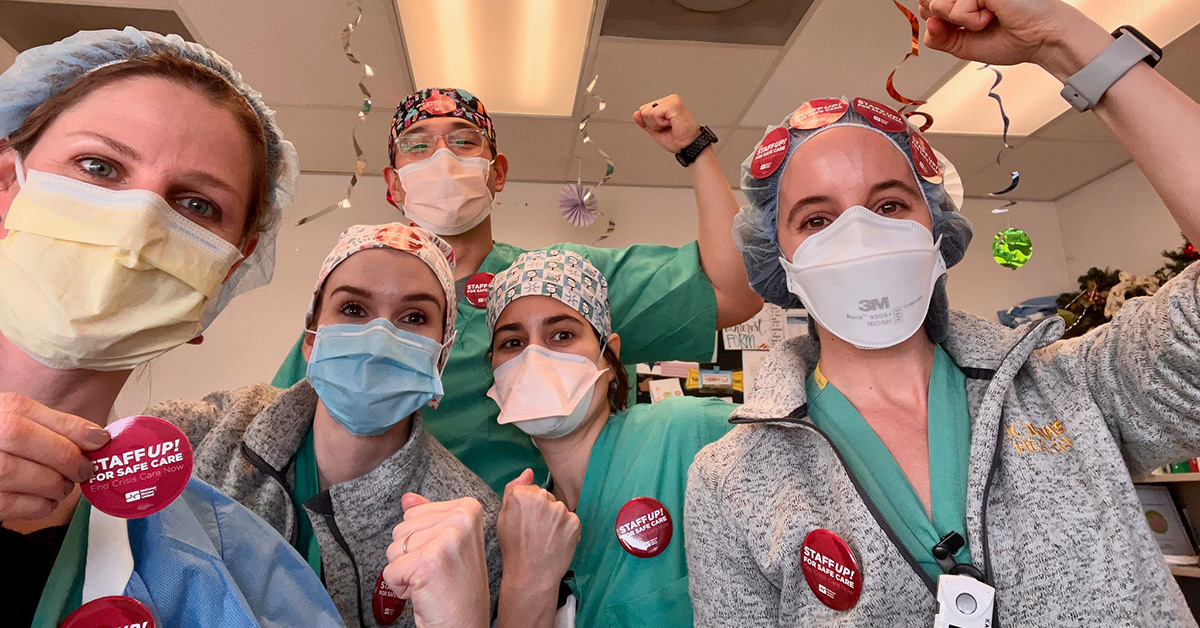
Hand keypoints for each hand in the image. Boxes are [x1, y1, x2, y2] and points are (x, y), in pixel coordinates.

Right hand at [0, 393, 108, 519]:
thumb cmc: (13, 449)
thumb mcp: (27, 426)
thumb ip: (55, 427)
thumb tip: (98, 438)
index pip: (25, 410)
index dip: (67, 426)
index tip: (100, 440)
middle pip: (18, 436)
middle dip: (62, 456)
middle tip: (84, 470)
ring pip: (11, 471)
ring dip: (52, 483)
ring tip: (63, 486)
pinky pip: (8, 504)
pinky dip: (38, 505)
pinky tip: (47, 501)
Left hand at [384, 494, 489, 627]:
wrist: (465, 623)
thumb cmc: (457, 588)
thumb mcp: (447, 544)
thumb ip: (427, 517)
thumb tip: (407, 498)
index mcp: (468, 509)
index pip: (413, 513)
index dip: (419, 540)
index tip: (441, 556)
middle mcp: (462, 519)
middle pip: (401, 528)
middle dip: (409, 555)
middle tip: (435, 571)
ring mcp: (448, 539)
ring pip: (393, 548)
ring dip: (405, 571)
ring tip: (430, 581)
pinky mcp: (430, 562)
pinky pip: (390, 571)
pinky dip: (400, 587)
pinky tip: (423, 591)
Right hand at [497, 469, 579, 585]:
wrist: (531, 574)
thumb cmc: (514, 547)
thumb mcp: (503, 517)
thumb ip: (513, 489)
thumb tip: (528, 471)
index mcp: (521, 494)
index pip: (529, 489)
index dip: (527, 506)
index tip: (525, 521)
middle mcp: (542, 498)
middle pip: (545, 497)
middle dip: (542, 510)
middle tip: (535, 531)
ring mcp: (560, 510)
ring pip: (559, 509)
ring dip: (555, 519)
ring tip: (545, 538)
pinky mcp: (574, 522)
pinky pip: (570, 521)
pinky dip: (566, 530)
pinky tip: (556, 541)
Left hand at [634, 94, 702, 153]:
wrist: (688, 146)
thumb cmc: (678, 139)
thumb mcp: (656, 130)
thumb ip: (645, 122)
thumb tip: (636, 114)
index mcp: (666, 103)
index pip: (644, 110)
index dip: (650, 123)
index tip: (664, 127)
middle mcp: (669, 100)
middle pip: (644, 110)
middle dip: (652, 123)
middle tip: (667, 127)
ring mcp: (672, 101)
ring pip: (647, 112)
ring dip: (657, 124)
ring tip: (670, 126)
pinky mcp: (673, 105)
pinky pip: (654, 113)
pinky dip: (660, 123)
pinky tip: (671, 124)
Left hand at [919, 0, 1107, 77]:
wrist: (1042, 39)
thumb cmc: (1013, 39)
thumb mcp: (965, 46)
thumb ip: (941, 38)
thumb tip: (927, 23)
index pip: (927, 4)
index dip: (934, 17)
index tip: (958, 24)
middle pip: (928, 4)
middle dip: (948, 22)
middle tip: (978, 22)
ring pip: (939, 6)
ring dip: (963, 22)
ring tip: (988, 18)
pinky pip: (957, 9)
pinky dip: (973, 20)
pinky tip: (994, 14)